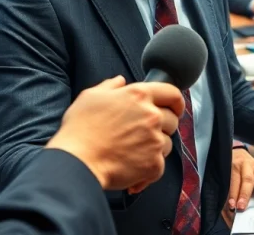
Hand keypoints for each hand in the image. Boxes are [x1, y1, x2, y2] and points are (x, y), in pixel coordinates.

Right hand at [47, 76, 183, 190]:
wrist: (76, 161)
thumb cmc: (80, 129)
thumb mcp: (90, 97)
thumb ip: (110, 86)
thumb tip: (120, 81)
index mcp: (139, 95)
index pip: (172, 93)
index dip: (176, 101)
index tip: (175, 108)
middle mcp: (151, 115)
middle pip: (173, 120)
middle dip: (162, 127)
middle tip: (144, 134)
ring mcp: (154, 140)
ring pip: (167, 143)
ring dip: (155, 148)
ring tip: (133, 152)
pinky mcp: (153, 163)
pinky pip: (159, 166)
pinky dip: (148, 170)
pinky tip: (132, 171)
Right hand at [229, 148, 253, 212]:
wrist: (237, 154)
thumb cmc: (251, 168)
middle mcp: (249, 166)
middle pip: (248, 180)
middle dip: (245, 194)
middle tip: (242, 207)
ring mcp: (236, 166)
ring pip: (235, 180)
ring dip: (233, 194)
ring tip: (232, 205)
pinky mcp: (226, 167)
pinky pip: (226, 180)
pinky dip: (226, 192)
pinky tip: (226, 201)